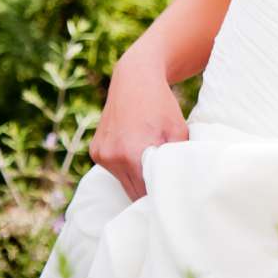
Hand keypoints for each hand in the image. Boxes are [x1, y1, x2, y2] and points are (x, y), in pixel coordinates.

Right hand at [89, 44, 188, 201]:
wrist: (135, 78)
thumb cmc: (161, 105)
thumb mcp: (178, 132)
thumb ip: (176, 161)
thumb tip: (181, 186)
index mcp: (132, 154)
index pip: (147, 194)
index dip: (160, 197)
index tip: (172, 198)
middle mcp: (112, 157)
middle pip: (133, 193)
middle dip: (148, 193)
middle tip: (165, 188)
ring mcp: (101, 154)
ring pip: (123, 183)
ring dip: (136, 180)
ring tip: (150, 165)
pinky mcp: (95, 151)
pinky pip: (114, 170)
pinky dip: (125, 168)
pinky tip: (135, 152)